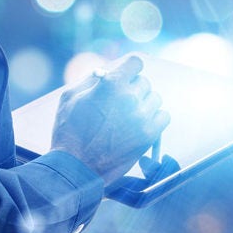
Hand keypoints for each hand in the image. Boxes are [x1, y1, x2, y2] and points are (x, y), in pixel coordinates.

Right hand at [50, 56, 169, 185]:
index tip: (126, 76)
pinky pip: (164, 116)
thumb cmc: (69, 132)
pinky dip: (155, 118)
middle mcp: (129, 97)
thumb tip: (106, 72)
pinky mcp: (148, 135)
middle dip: (133, 88)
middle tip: (122, 101)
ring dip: (144, 103)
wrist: (76, 168)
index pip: (135, 63)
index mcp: (111, 84)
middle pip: (144, 82)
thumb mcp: (70, 96)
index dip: (129, 69)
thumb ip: (91, 80)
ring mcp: (141, 117)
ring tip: (131, 114)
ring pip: (155, 98)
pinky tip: (141, 123)